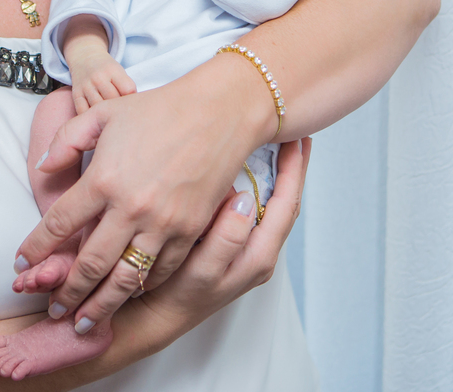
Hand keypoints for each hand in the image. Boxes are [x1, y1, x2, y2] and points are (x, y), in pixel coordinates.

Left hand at [17, 60, 275, 334]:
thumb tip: (44, 169)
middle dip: (65, 292)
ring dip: (100, 305)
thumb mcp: (105, 113)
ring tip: (84, 322)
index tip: (21, 264)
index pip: (57, 225)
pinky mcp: (190, 230)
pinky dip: (142, 287)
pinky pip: (161, 271)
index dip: (35, 249)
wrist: (220, 112)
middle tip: (52, 309)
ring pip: (123, 279)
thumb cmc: (160, 109)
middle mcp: (129, 208)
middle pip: (88, 264)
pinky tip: (129, 293)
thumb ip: (67, 140)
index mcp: (103, 179)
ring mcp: (162, 223)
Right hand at [70, 52, 135, 114]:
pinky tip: (96, 117)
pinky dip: (90, 116)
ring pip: (98, 107)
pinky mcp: (76, 95)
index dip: (132, 98)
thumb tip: (133, 108)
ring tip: (109, 114)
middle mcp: (98, 78)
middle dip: (119, 107)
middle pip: (113, 99)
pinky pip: (83, 111)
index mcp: (112, 70)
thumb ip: (127, 87)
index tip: (131, 101)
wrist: (85, 57)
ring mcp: (86, 87)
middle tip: (121, 110)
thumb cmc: (107, 69)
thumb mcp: (119, 71)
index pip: (128, 89)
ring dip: (105, 113)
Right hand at [131, 138, 310, 322]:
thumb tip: (243, 199)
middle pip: (287, 203)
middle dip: (293, 168)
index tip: (297, 138)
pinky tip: (253, 171)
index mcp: (258, 257)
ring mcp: (250, 254)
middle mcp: (261, 256)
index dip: (293, 170)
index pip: (285, 204)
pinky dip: (263, 188)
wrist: (155, 318)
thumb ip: (225, 238)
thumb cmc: (174, 294)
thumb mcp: (200, 271)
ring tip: (281, 147)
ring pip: (274, 207)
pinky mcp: (237, 250)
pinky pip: (259, 212)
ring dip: (281, 177)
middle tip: (296, 134)